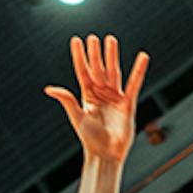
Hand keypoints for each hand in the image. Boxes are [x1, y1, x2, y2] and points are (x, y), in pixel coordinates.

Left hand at [46, 34, 148, 163]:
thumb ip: (66, 100)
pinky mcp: (128, 103)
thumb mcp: (77, 117)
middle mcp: (100, 95)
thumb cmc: (90, 139)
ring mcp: (115, 98)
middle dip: (95, 53)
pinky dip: (139, 70)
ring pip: (113, 72)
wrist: (107, 154)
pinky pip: (135, 83)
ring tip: (110, 40)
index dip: (80, 56)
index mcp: (87, 97)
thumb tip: (49, 88)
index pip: (83, 71)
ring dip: (112, 56)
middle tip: (93, 37)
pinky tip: (142, 57)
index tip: (76, 41)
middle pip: (98, 69)